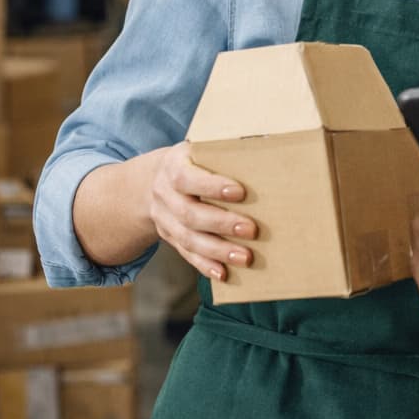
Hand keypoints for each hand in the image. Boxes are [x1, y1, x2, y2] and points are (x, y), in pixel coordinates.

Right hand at [146, 142, 257, 281]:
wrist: (150, 181)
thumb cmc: (192, 161)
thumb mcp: (199, 148)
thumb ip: (223, 149)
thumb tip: (268, 146)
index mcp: (173, 167)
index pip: (187, 178)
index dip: (212, 186)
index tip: (240, 192)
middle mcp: (164, 194)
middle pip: (189, 213)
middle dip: (222, 224)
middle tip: (252, 229)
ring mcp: (164, 219)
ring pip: (188, 239)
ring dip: (218, 251)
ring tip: (246, 257)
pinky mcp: (169, 237)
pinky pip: (186, 254)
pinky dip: (205, 265)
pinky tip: (224, 273)